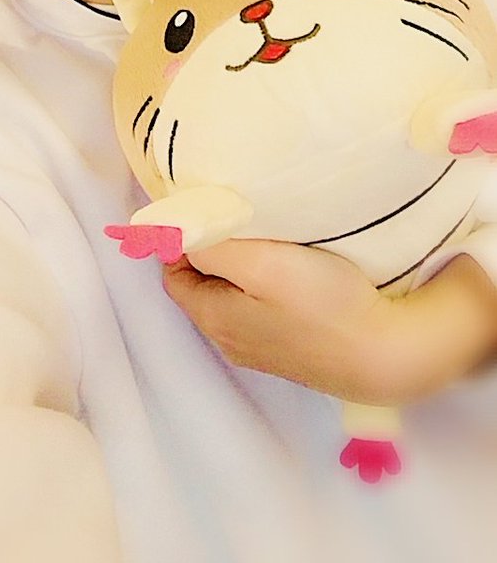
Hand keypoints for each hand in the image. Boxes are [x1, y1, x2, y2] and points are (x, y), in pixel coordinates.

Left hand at [163, 241, 496, 405]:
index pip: (174, 273)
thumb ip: (211, 246)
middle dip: (216, 250)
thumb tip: (174, 234)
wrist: (388, 353)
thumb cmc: (322, 302)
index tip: (209, 209)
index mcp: (213, 319)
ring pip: (237, 297)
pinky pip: (266, 310)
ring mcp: (265, 350)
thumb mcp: (258, 263)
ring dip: (245, 267)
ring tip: (270, 236)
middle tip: (241, 217)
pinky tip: (297, 270)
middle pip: (205, 286)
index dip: (185, 238)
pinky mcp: (296, 351)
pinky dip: (270, 286)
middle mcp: (231, 341)